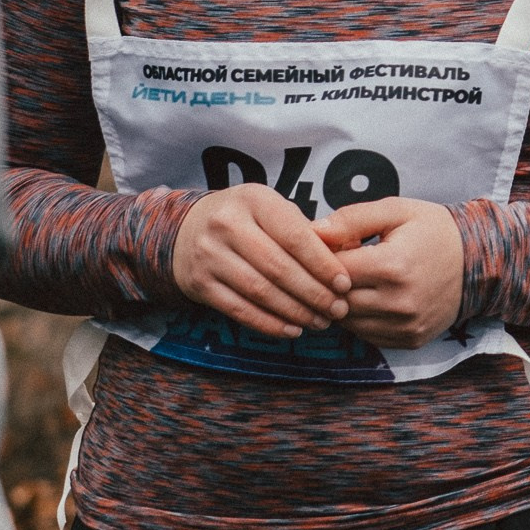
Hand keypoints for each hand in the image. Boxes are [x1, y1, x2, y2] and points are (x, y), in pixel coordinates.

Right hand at [172, 185, 351, 339]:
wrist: (185, 230)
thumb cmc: (245, 219)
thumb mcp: (271, 208)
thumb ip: (304, 230)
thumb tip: (345, 257)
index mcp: (253, 199)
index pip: (294, 235)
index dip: (322, 263)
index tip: (344, 283)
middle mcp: (227, 224)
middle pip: (278, 267)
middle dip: (313, 293)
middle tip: (337, 309)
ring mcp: (209, 255)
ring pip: (260, 291)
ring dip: (295, 311)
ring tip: (320, 321)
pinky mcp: (200, 284)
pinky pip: (239, 310)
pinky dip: (269, 324)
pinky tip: (292, 330)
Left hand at [314, 198, 463, 349]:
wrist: (480, 262)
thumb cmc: (434, 231)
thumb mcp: (396, 211)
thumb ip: (351, 219)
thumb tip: (313, 232)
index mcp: (393, 266)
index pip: (334, 271)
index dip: (323, 258)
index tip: (329, 248)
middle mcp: (398, 302)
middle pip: (336, 300)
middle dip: (329, 283)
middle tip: (338, 265)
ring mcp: (405, 326)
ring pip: (347, 322)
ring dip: (342, 303)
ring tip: (354, 281)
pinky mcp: (409, 340)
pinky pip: (367, 335)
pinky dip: (360, 319)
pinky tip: (370, 298)